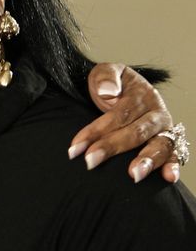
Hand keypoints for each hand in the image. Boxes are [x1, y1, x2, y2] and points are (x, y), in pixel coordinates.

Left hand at [69, 63, 179, 182]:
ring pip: (159, 145)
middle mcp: (156, 113)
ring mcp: (164, 129)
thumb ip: (106, 77)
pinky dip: (173, 166)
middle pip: (135, 132)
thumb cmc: (111, 86)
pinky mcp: (169, 143)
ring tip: (133, 174)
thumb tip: (108, 91)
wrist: (123, 91)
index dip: (96, 130)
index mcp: (141, 95)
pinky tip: (168, 178)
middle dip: (112, 147)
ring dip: (147, 160)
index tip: (75, 146)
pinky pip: (175, 155)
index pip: (118, 114)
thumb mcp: (105, 73)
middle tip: (91, 161)